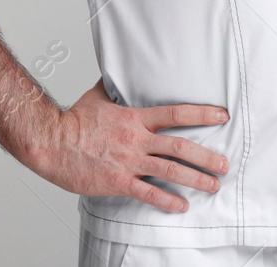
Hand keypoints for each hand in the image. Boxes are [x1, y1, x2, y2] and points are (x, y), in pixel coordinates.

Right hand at [32, 79, 229, 211]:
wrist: (51, 142)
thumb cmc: (72, 121)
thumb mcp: (97, 96)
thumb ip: (113, 86)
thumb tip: (118, 70)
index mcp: (135, 118)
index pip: (176, 113)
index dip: (202, 114)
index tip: (222, 116)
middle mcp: (136, 139)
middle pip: (180, 146)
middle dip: (207, 156)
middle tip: (225, 164)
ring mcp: (128, 162)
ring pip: (170, 171)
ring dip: (196, 179)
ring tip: (213, 186)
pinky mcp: (117, 182)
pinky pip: (147, 193)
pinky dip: (166, 201)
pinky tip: (181, 206)